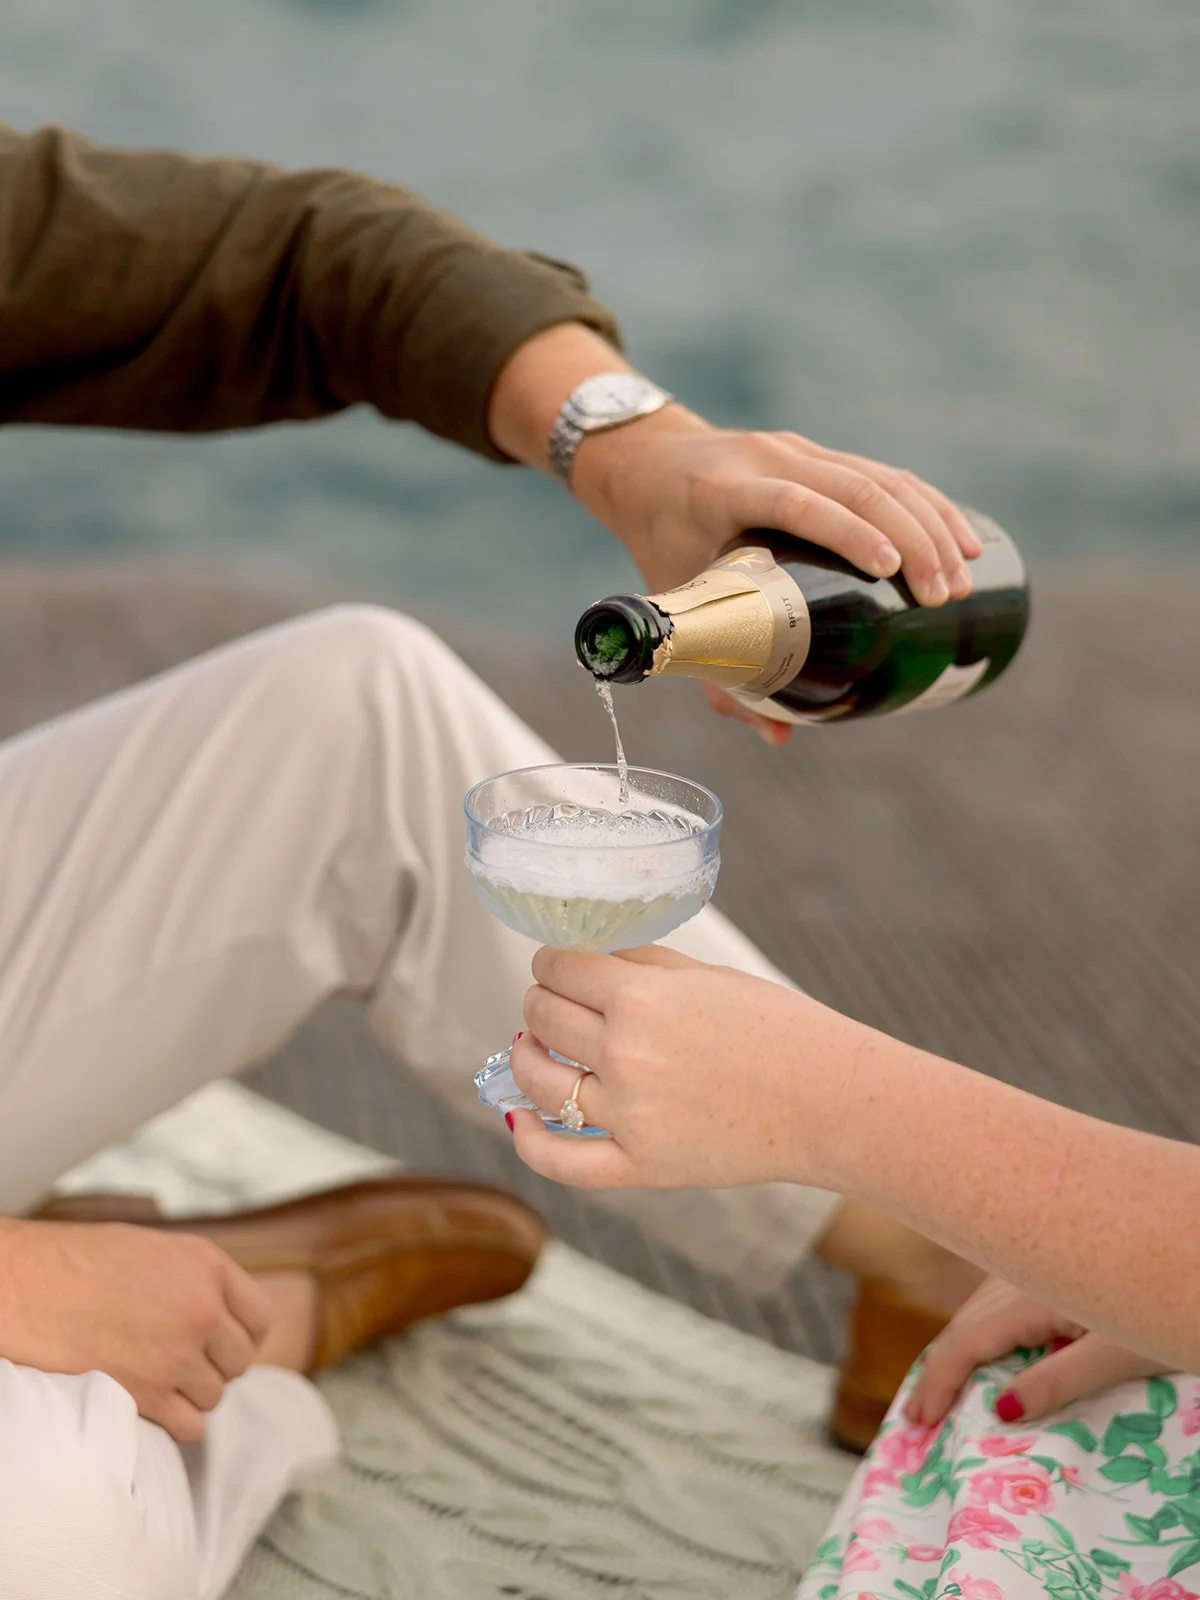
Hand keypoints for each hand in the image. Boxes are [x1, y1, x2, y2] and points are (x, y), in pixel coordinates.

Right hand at [0, 1218, 270, 1441]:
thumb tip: (224, 1313)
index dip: (242, 1334)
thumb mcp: (155, 1250)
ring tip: (158, 1378)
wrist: (26, 1286)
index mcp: (207, 1265)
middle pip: (240, 1361)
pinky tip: (153, 1406)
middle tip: (182, 1361)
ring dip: (192, 1393)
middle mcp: (202, 1309)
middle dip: (215, 1364)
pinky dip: (176, 1422)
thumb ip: (197, 1280)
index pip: (260, 1317)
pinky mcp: (147, 1395)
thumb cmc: (80, 1262)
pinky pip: (190, 1426)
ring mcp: (177, 1355)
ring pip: (214, 1395)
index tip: (223, 1343)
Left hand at [489, 326, 979, 746]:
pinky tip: (963, 539)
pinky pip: (885, 474)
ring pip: (880, 478)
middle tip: (944, 596)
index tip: (888, 569)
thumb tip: (780, 735)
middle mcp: (768, 459)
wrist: (649, 462)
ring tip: (962, 579)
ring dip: (930, 526)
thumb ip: (719, 671)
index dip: (845, 532)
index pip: (795, 502)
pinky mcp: (822, 454)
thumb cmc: (663, 541)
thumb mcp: (680, 598)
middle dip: (911, 540)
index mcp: (725, 490)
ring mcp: (798, 450)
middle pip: (853, 488)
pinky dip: (928, 506)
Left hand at [507, 944, 855, 1190]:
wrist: (830, 1100)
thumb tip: (589, 952)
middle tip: (553, 1000)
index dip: (552, 960)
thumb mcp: (706, 976)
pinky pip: (561, 1161)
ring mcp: (629, 1116)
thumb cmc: (778, 1028)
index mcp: (641, 1000)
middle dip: (541, 1001)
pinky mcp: (641, 1166)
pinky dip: (528, 1140)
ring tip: (533, 1047)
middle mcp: (625, 1055)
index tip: (559, 964)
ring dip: (526, 1056)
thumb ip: (641, 963)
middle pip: (543, 1017)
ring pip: (539, 1081)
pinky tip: (520, 1118)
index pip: (560, 968)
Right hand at [905, 1276, 1169, 1426]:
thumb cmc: (1157, 1307)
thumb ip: (1056, 1382)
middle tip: (915, 1415)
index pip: (965, 1342)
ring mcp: (1030, 1268)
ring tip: (939, 1386)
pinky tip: (984, 1343)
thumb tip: (999, 1411)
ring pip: (978, 1310)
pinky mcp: (1045, 1269)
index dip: (938, 1383)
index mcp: (1027, 1297)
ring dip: (956, 1349)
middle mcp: (1020, 1276)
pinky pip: (997, 1301)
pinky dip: (979, 1330)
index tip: (919, 1421)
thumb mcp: (1113, 1355)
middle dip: (937, 1370)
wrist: (1182, 1249)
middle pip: (964, 1324)